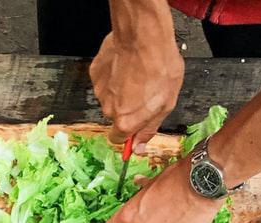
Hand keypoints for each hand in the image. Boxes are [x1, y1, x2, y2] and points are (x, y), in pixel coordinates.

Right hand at [89, 1, 182, 152]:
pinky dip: (114, 76)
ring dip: (121, 90)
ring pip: (110, 97)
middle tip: (144, 92)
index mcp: (125, 121)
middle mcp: (108, 109)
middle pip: (115, 116)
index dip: (128, 133)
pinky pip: (104, 80)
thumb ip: (149, 128)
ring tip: (137, 75)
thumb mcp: (166, 104)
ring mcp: (99, 90)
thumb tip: (139, 147)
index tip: (135, 125)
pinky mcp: (95, 73)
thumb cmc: (160, 67)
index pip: (118, 139)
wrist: (144, 36)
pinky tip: (127, 65)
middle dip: (128, 108)